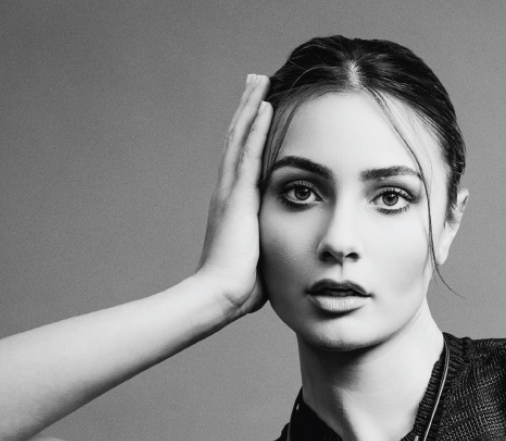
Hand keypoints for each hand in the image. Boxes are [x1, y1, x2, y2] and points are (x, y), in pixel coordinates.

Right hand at [196, 74, 272, 317]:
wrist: (220, 296)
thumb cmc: (239, 287)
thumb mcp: (259, 258)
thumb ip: (268, 246)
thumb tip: (285, 253)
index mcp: (233, 204)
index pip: (243, 158)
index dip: (250, 132)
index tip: (259, 108)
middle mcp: (228, 191)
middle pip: (238, 139)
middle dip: (248, 109)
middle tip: (256, 81)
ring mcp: (230, 191)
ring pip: (241, 138)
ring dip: (251, 107)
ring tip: (260, 80)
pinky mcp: (237, 196)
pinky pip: (248, 153)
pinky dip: (256, 128)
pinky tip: (264, 105)